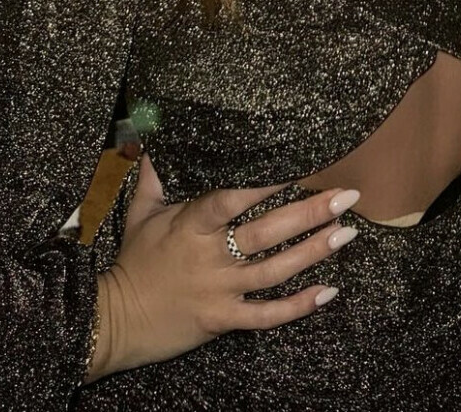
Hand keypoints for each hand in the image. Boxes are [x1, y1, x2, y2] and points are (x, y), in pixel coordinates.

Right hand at [85, 152, 360, 380]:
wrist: (114, 321)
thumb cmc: (133, 263)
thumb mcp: (140, 214)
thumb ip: (154, 176)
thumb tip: (155, 138)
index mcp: (191, 225)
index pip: (232, 199)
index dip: (265, 183)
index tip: (300, 165)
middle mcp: (210, 257)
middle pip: (266, 233)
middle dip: (309, 213)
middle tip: (346, 197)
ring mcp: (220, 290)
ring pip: (274, 271)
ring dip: (313, 252)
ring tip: (346, 233)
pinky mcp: (223, 320)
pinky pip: (266, 316)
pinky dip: (298, 306)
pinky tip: (328, 291)